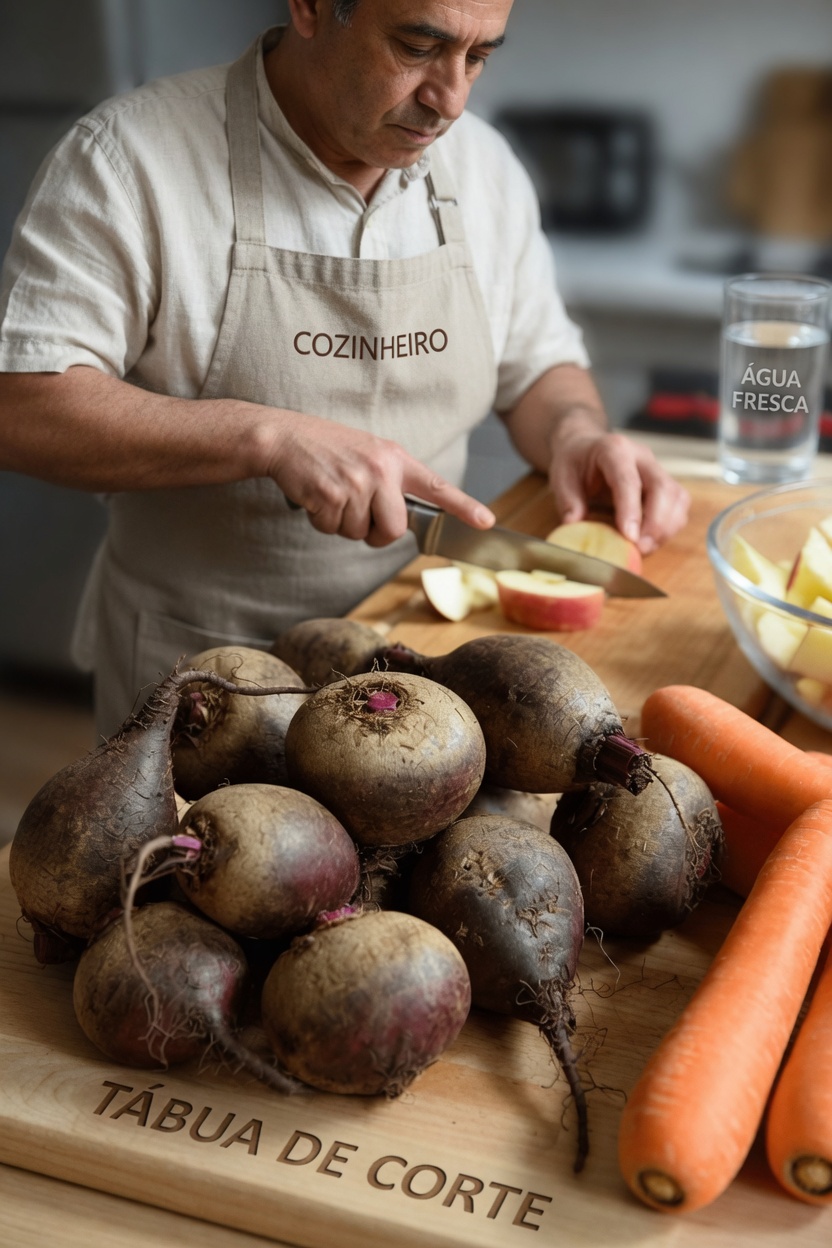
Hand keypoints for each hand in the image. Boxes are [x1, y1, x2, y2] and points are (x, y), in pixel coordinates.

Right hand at [266, 411, 494, 545]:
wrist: (284, 438)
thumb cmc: (326, 449)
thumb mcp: (367, 454)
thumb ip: (389, 482)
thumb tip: (398, 523)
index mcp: (395, 458)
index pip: (436, 485)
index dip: (463, 507)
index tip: (487, 522)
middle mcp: (381, 469)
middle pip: (395, 529)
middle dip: (376, 533)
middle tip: (357, 514)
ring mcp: (357, 482)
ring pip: (360, 534)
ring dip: (343, 524)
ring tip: (331, 494)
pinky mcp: (331, 495)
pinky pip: (333, 529)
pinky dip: (321, 521)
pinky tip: (315, 496)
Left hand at [548, 428, 689, 553]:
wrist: (586, 447)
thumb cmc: (575, 462)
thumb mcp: (561, 477)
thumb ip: (568, 501)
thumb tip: (574, 526)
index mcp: (614, 450)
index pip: (628, 480)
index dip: (631, 510)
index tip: (630, 537)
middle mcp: (641, 456)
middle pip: (662, 488)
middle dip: (656, 523)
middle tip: (641, 548)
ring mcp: (657, 468)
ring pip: (677, 497)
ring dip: (666, 527)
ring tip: (646, 548)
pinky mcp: (665, 483)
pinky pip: (679, 505)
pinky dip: (670, 526)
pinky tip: (652, 540)